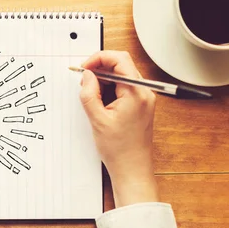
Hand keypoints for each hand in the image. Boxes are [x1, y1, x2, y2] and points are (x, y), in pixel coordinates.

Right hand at [79, 51, 158, 206]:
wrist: (132, 169)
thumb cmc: (119, 149)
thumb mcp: (97, 119)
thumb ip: (89, 93)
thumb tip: (87, 75)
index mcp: (136, 93)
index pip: (119, 60)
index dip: (98, 58)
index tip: (84, 67)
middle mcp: (144, 92)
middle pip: (122, 65)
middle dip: (100, 68)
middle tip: (84, 80)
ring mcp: (144, 98)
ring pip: (122, 75)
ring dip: (104, 79)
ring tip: (92, 95)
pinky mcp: (140, 105)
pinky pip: (124, 87)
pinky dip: (110, 89)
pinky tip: (100, 102)